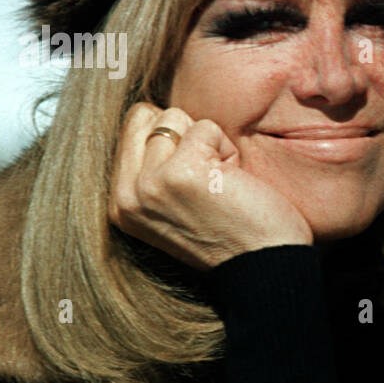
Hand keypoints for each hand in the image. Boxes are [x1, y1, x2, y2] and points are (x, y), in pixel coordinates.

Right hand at [109, 104, 313, 270]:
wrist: (264, 267)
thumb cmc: (230, 233)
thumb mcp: (172, 206)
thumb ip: (152, 168)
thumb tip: (155, 115)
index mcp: (119, 203)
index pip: (132, 126)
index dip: (171, 138)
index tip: (192, 180)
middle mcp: (125, 195)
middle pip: (147, 116)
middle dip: (184, 135)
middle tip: (207, 179)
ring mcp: (149, 184)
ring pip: (175, 117)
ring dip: (209, 144)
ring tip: (221, 183)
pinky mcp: (180, 173)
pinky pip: (206, 127)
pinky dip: (228, 149)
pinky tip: (233, 184)